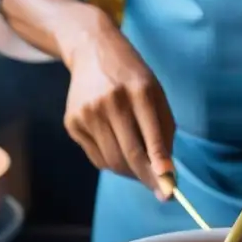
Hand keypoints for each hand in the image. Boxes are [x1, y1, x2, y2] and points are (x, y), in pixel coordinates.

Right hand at [60, 8, 175, 199]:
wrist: (92, 51)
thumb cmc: (132, 77)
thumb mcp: (155, 94)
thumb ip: (164, 131)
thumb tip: (166, 173)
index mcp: (139, 90)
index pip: (151, 137)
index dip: (160, 167)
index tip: (169, 190)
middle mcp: (111, 101)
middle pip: (130, 155)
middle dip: (147, 178)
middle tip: (160, 191)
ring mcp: (87, 112)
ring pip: (113, 162)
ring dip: (131, 172)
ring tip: (140, 164)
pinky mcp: (72, 122)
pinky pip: (97, 158)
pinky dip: (113, 163)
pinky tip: (118, 148)